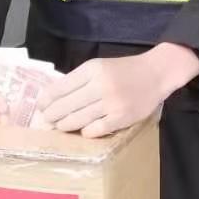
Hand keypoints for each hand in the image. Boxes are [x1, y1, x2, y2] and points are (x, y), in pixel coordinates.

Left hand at [38, 43, 198, 137]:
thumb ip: (80, 79)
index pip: (61, 87)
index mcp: (93, 69)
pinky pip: (96, 130)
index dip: (47, 99)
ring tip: (60, 127)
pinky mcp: (121, 118)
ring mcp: (111, 103)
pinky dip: (86, 132)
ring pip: (78, 119)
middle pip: (66, 105)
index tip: (40, 106)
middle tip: (46, 121)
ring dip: (65, 125)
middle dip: (52, 115)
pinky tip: (84, 131)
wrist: (157, 73)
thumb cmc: (125, 70)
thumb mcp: (100, 66)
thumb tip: (54, 97)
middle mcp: (100, 85)